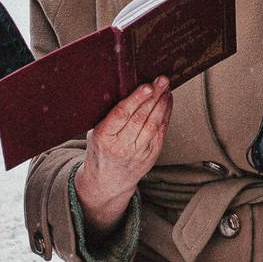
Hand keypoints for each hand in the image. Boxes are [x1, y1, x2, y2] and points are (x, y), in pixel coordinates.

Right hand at [75, 79, 170, 234]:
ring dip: (162, 103)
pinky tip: (167, 101)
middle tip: (162, 80)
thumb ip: (108, 115)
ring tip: (166, 87)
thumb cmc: (100, 150)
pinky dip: (166, 114)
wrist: (107, 181)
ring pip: (154, 124)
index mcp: (104, 137)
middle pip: (141, 117)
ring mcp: (138, 152)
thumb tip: (124, 87)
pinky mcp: (151, 155)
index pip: (122, 115)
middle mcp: (121, 145)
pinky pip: (161, 131)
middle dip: (154, 96)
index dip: (136, 99)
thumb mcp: (95, 133)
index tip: (147, 86)